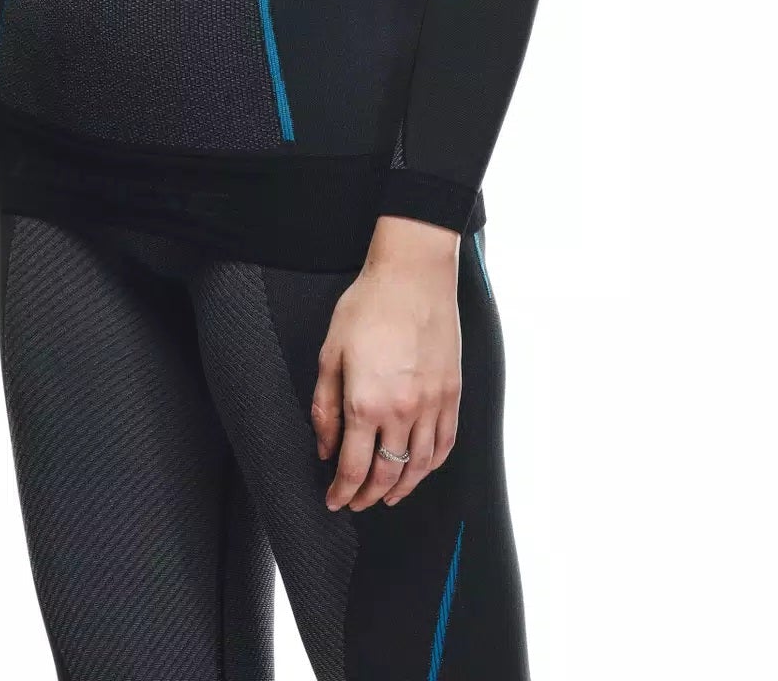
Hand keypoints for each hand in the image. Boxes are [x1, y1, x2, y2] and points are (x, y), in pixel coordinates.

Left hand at [311, 215, 461, 509]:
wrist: (412, 275)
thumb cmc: (368, 306)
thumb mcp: (330, 353)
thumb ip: (325, 406)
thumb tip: (325, 447)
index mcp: (365, 403)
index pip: (352, 467)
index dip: (341, 492)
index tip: (334, 501)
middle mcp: (402, 412)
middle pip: (386, 474)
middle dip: (368, 496)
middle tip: (357, 502)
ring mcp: (433, 405)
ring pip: (419, 467)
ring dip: (401, 488)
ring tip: (387, 496)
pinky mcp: (453, 394)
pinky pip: (445, 443)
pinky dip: (432, 464)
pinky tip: (420, 469)